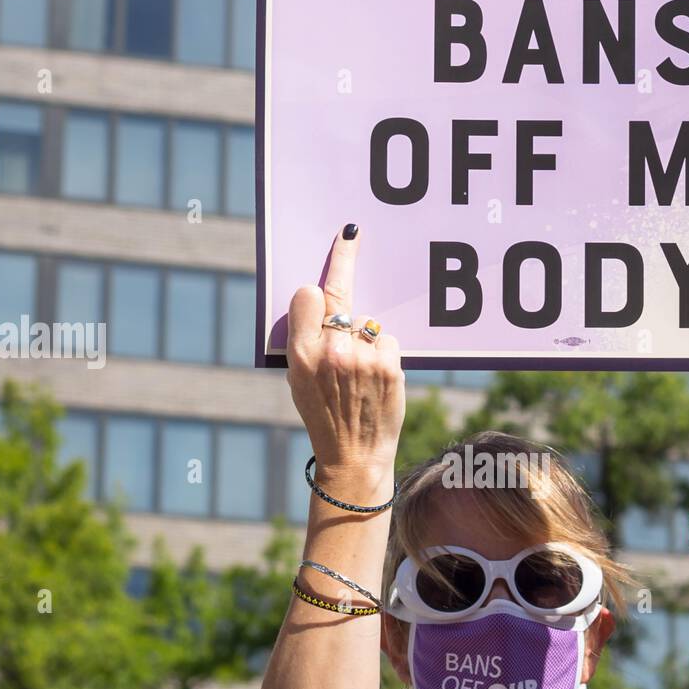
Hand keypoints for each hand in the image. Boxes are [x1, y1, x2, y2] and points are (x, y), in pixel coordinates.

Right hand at [287, 226, 405, 484]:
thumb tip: (317, 299)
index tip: (325, 263)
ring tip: (359, 374)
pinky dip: (384, 355)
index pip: (308, 296)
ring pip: (368, 323)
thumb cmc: (323, 415)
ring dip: (366, 339)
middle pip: (340, 296)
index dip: (315, 291)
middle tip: (350, 234)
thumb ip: (304, 341)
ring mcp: (362, 359)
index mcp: (301, 354)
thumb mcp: (298, 380)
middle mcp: (331, 352)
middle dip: (344, 261)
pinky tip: (376, 378)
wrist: (354, 455)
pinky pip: (388, 340)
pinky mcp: (389, 367)